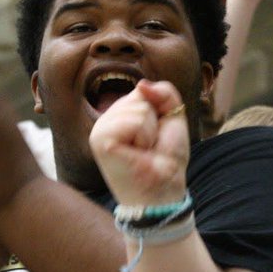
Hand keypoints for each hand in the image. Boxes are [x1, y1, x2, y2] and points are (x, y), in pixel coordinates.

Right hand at [90, 80, 190, 207]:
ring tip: (143, 151)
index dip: (159, 112)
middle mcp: (106, 119)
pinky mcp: (100, 139)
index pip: (142, 91)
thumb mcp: (173, 118)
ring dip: (150, 132)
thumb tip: (142, 85)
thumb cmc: (166, 158)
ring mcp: (100, 129)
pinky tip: (137, 153)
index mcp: (119, 114)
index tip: (155, 137)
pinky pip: (134, 121)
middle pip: (140, 97)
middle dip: (155, 122)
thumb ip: (165, 93)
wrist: (164, 186)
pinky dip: (144, 137)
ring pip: (139, 109)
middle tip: (149, 147)